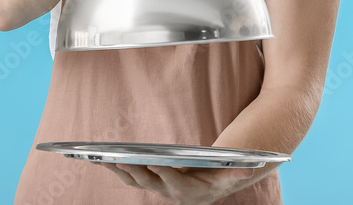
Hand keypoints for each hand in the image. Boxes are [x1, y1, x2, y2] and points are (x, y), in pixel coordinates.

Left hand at [90, 161, 253, 204]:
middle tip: (120, 160)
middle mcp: (168, 192)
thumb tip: (248, 169)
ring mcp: (156, 189)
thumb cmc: (216, 180)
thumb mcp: (227, 177)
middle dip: (134, 171)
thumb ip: (236, 173)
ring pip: (135, 182)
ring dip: (120, 172)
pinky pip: (130, 179)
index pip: (173, 181)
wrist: (205, 192)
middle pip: (148, 182)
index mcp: (186, 190)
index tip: (154, 164)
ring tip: (105, 160)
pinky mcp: (149, 183)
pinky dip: (118, 170)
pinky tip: (105, 160)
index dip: (163, 173)